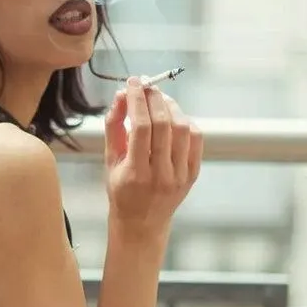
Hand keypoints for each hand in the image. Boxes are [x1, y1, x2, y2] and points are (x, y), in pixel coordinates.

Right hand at [104, 77, 201, 233]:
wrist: (142, 224)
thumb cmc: (122, 191)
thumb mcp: (110, 162)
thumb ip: (113, 127)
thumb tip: (122, 96)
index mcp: (136, 174)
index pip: (140, 127)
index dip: (137, 100)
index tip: (133, 83)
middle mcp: (161, 175)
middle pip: (163, 124)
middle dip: (154, 98)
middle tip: (146, 85)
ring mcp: (180, 176)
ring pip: (183, 128)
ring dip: (171, 107)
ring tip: (159, 99)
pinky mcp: (193, 174)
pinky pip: (196, 139)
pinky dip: (186, 122)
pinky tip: (174, 117)